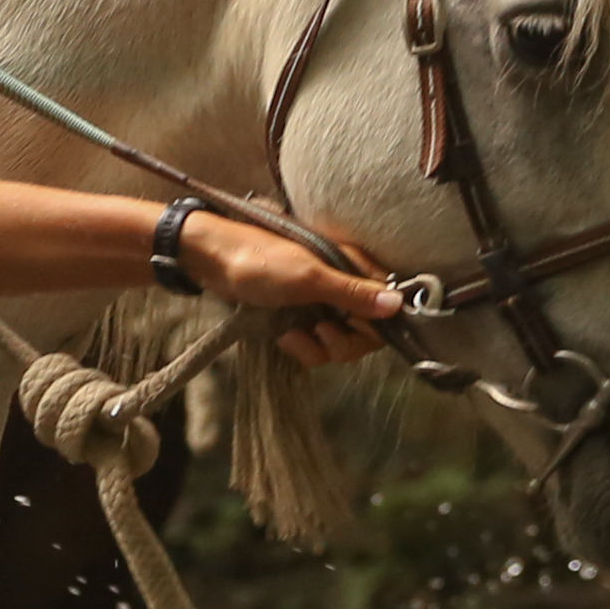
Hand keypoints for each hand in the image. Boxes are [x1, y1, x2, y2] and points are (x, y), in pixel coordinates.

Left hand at [181, 211, 400, 361]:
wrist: (211, 261)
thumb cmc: (259, 260)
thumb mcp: (308, 278)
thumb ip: (353, 293)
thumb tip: (398, 304)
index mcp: (352, 267)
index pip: (387, 308)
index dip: (375, 327)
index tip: (352, 329)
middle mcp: (342, 286)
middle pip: (365, 333)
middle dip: (342, 343)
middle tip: (319, 333)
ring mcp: (321, 304)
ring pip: (339, 343)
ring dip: (317, 347)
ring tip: (293, 335)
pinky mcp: (301, 317)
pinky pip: (315, 345)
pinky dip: (302, 346)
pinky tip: (283, 337)